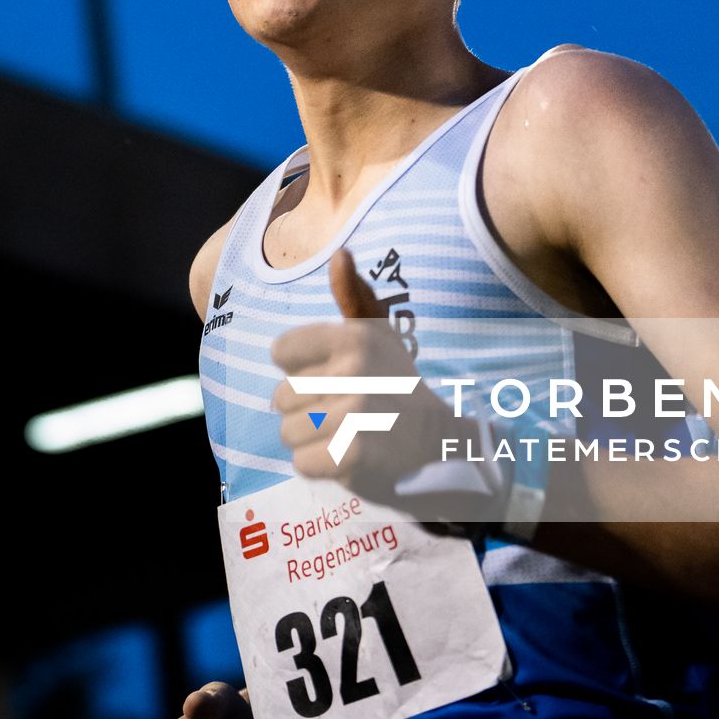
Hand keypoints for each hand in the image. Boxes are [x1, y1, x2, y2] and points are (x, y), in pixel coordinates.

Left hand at [271, 248, 460, 503]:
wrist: (437, 439)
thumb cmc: (395, 383)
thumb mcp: (379, 334)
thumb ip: (354, 295)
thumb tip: (340, 253)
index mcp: (353, 337)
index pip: (280, 352)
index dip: (300, 367)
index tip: (331, 374)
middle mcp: (354, 371)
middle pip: (281, 396)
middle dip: (304, 408)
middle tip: (341, 409)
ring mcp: (354, 414)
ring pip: (288, 431)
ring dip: (310, 438)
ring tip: (343, 432)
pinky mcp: (353, 454)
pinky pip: (302, 462)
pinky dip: (319, 465)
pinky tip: (346, 455)